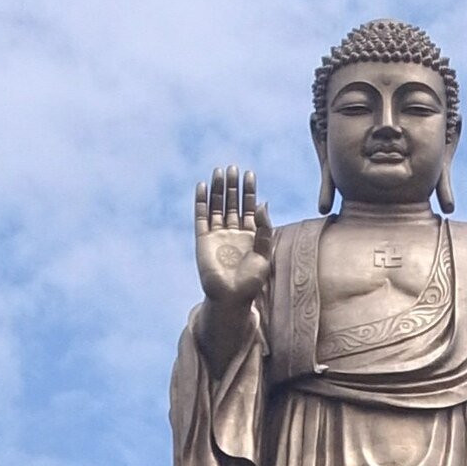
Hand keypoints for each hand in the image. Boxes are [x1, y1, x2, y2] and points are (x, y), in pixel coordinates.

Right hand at [195, 166, 271, 304]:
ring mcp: (217, 235)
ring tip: (220, 171)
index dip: (249, 191)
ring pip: (217, 206)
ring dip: (218, 189)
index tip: (249, 174)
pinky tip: (204, 186)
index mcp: (250, 236)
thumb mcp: (264, 254)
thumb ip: (264, 229)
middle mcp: (233, 233)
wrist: (231, 298)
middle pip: (232, 203)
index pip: (249, 208)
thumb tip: (264, 203)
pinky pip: (201, 216)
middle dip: (233, 186)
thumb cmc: (250, 281)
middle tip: (233, 168)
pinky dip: (202, 201)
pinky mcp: (203, 239)